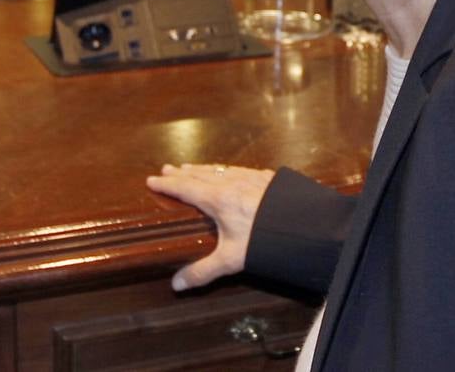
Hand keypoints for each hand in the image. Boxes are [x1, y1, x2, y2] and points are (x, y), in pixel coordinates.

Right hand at [146, 163, 273, 290]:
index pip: (185, 188)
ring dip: (202, 169)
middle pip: (200, 175)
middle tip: (166, 169)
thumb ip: (203, 271)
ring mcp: (249, 177)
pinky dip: (224, 169)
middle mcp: (231, 183)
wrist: (303, 225)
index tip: (151, 180)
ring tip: (190, 168)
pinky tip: (228, 172)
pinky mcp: (265, 177)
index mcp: (218, 199)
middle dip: (181, 173)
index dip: (167, 185)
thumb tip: (176, 285)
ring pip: (219, 169)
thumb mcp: (231, 259)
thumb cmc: (263, 241)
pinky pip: (237, 169)